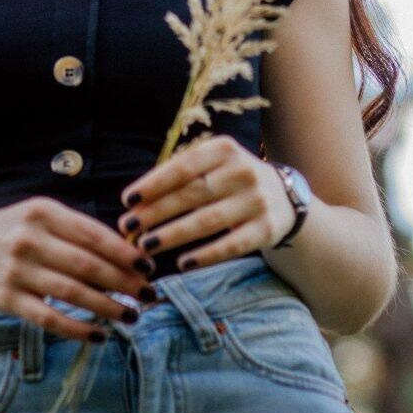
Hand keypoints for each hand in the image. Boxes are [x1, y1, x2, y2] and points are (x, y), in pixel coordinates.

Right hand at [0, 197, 157, 342]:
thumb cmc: (15, 231)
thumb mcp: (40, 216)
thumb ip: (78, 229)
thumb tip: (128, 252)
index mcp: (42, 211)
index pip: (92, 233)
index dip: (123, 252)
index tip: (148, 266)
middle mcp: (29, 239)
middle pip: (86, 265)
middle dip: (123, 282)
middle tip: (149, 294)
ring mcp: (16, 270)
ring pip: (72, 293)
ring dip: (108, 307)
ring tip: (132, 315)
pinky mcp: (8, 299)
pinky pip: (49, 318)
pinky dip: (77, 329)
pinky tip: (99, 335)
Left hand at [117, 134, 296, 270]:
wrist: (285, 197)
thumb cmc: (232, 181)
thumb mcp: (214, 165)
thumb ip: (181, 177)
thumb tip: (136, 203)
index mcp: (224, 149)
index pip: (183, 166)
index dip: (154, 184)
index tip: (127, 200)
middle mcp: (242, 171)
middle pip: (191, 194)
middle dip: (156, 212)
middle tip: (128, 227)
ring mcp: (257, 200)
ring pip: (207, 220)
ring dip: (173, 234)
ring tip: (146, 246)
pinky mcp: (267, 228)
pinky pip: (231, 245)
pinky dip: (205, 255)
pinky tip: (182, 263)